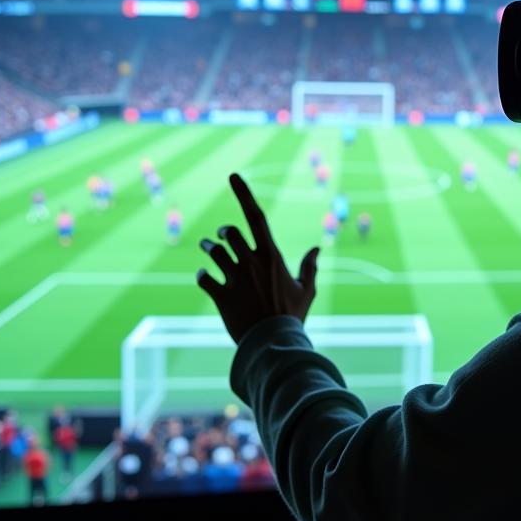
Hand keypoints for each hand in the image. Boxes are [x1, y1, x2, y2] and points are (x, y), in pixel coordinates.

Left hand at [197, 173, 319, 343]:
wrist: (274, 344)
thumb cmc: (292, 317)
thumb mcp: (306, 291)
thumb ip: (310, 267)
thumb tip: (317, 248)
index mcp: (271, 256)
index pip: (255, 217)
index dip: (243, 194)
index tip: (232, 176)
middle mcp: (251, 263)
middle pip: (229, 233)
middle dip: (223, 233)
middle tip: (221, 237)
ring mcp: (235, 279)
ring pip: (214, 253)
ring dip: (209, 250)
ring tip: (208, 251)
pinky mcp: (221, 296)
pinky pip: (205, 278)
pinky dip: (203, 275)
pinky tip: (206, 277)